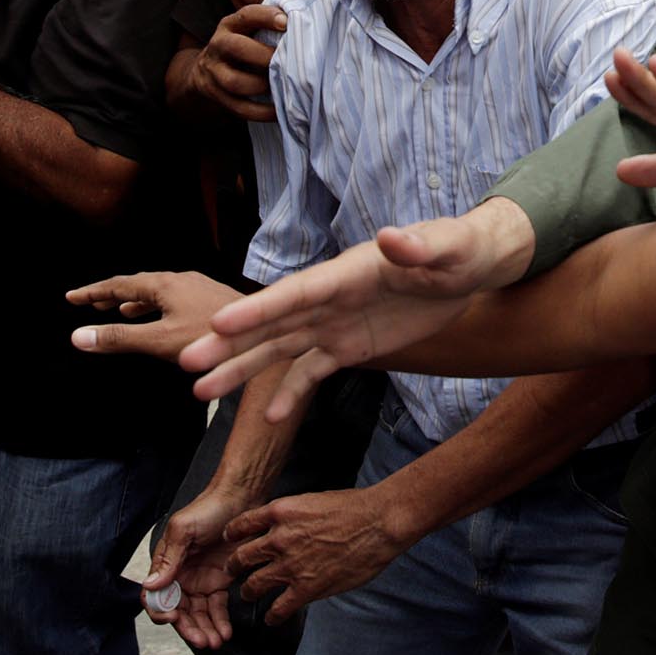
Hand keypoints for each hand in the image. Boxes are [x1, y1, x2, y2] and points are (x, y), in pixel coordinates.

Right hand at [68, 271, 242, 357]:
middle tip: (89, 302)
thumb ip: (118, 339)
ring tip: (119, 310)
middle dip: (112, 293)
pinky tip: (160, 320)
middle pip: (138, 283)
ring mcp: (199, 287)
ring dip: (135, 300)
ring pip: (158, 291)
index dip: (93, 292)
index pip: (119, 283)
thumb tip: (77, 336)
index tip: (71, 297)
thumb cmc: (210, 339)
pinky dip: (156, 307)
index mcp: (164, 284)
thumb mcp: (158, 341)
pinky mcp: (212, 300)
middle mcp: (181, 279)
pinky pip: (173, 298)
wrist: (262, 336)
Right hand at [145, 485, 254, 648]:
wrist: (240, 499)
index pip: (156, 596)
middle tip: (202, 640)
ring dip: (205, 630)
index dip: (161, 611)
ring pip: (198, 614)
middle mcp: (181, 576)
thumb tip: (152, 585)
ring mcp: (200, 580)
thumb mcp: (183, 530)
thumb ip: (169, 559)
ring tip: (216, 641)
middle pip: (179, 611)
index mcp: (166, 564)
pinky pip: (217, 608)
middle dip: (189, 629)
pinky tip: (225, 632)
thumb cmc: (208, 508)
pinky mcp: (220, 581)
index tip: (174, 617)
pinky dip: (220, 622)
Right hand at [181, 197, 535, 417]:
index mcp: (347, 272)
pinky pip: (312, 371)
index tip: (219, 320)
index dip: (260, 308)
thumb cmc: (458, 249)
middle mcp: (331, 298)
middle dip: (230, 343)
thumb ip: (418, 246)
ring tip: (201, 392)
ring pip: (280, 349)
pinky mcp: (350, 345)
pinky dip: (290, 393)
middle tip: (187, 363)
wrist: (468, 267)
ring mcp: (335, 323)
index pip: (297, 292)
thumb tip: (393, 236)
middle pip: (273, 323)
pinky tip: (269, 418)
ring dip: (242, 368)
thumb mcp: (447, 247)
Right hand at [187, 2, 286, 122]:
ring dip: (262, 84)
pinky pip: (240, 108)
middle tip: (287, 59)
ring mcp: (215, 74)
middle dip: (263, 54)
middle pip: (235, 48)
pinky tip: (280, 111)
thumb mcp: (248, 26)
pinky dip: (262, 112)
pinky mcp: (218, 98)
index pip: (245, 16)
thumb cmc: (242, 44)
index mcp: (229, 25)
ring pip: (236, 81)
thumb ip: (269, 14)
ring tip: (284, 85)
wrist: (204, 73)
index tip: (286, 20)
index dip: (265, 16)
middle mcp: (219, 46)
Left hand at [225, 486, 412, 623]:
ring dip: (249, 592)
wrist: (377, 523)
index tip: (229, 540)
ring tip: (249, 596)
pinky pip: (279, 608)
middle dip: (234, 567)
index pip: (242, 524)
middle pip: (242, 557)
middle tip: (233, 572)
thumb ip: (293, 515)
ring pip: (254, 585)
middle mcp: (279, 538)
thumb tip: (285, 526)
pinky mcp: (306, 588)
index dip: (232, 534)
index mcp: (281, 512)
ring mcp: (291, 566)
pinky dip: (272, 616)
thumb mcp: (313, 500)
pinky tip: (272, 618)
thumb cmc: (352, 508)